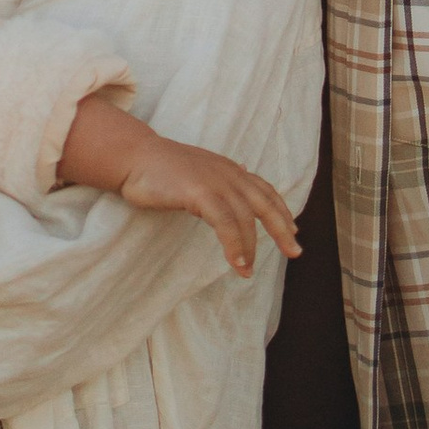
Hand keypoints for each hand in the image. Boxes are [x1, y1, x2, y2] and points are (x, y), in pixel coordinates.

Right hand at [74, 103, 301, 276]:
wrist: (133, 156)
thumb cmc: (159, 168)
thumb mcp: (197, 171)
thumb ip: (217, 179)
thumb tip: (237, 180)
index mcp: (229, 169)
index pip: (265, 190)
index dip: (282, 211)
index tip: (293, 231)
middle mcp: (229, 173)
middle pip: (266, 203)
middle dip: (282, 229)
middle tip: (294, 253)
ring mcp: (216, 182)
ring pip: (245, 219)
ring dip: (250, 248)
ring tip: (247, 271)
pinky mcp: (201, 193)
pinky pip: (225, 223)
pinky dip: (234, 244)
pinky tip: (237, 262)